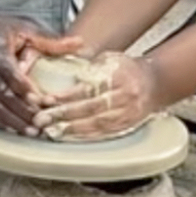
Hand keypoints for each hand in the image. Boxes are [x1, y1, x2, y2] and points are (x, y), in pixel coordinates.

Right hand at [0, 11, 50, 134]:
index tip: (40, 100)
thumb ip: (51, 41)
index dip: (23, 88)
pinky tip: (14, 130)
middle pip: (0, 93)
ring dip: (11, 121)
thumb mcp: (26, 29)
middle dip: (20, 111)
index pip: (9, 72)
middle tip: (40, 123)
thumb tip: (79, 43)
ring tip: (30, 131)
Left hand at [31, 52, 166, 140]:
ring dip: (71, 130)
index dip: (66, 96)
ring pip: (96, 125)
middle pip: (90, 109)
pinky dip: (84, 137)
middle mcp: (124, 97)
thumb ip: (89, 65)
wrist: (155, 83)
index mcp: (119, 76)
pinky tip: (68, 138)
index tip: (46, 100)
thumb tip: (62, 67)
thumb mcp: (110, 58)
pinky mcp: (127, 127)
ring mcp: (127, 114)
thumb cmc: (127, 68)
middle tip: (41, 119)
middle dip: (63, 115)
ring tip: (50, 131)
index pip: (88, 88)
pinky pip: (104, 134)